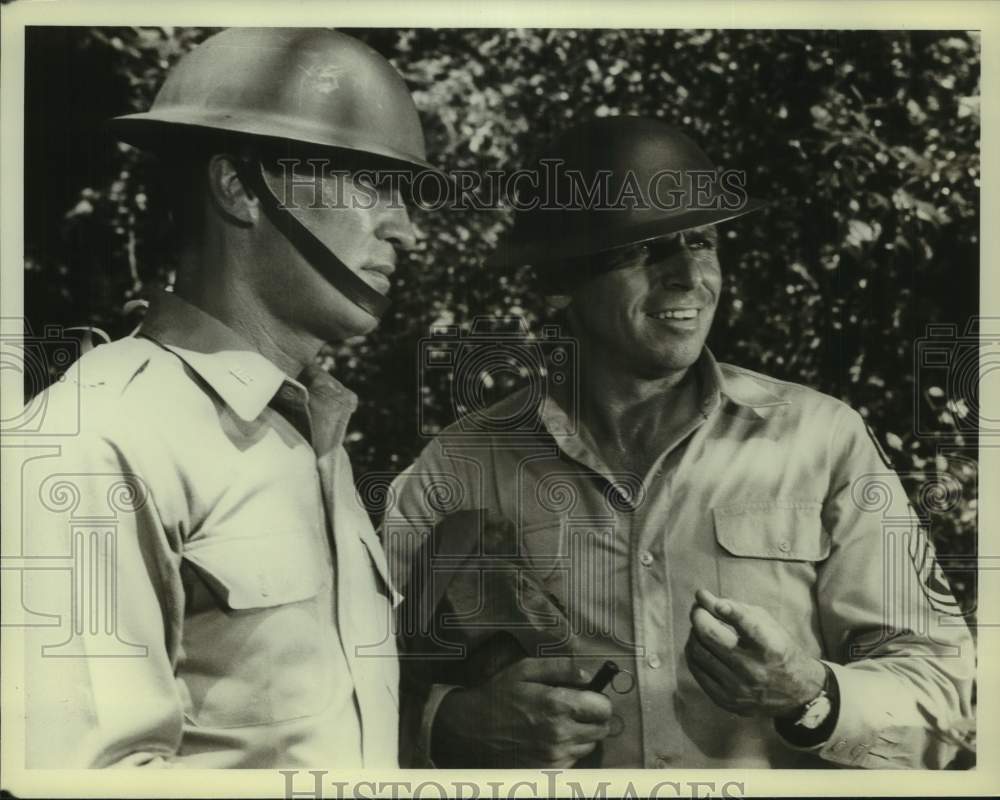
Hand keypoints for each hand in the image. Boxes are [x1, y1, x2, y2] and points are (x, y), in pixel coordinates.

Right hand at [432, 657, 612, 767]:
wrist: (471, 729)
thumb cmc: (498, 694)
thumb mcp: (525, 670)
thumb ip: (560, 668)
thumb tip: (588, 674)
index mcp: (558, 705)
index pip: (604, 708)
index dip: (599, 700)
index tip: (590, 698)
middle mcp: (560, 733)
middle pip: (602, 729)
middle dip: (594, 718)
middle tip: (577, 710)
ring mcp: (555, 756)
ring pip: (590, 746)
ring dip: (583, 735)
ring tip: (561, 724)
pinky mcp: (548, 771)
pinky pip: (574, 760)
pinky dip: (569, 750)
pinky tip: (551, 739)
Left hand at [684, 588, 825, 717]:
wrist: (797, 693)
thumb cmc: (780, 650)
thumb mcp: (768, 625)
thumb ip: (737, 608)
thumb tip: (702, 597)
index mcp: (771, 648)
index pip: (748, 625)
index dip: (729, 610)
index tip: (709, 599)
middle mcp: (754, 670)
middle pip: (710, 636)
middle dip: (698, 616)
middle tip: (698, 609)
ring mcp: (738, 688)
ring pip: (698, 652)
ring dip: (694, 633)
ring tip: (701, 628)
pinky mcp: (726, 701)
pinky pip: (696, 670)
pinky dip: (693, 653)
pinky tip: (700, 646)